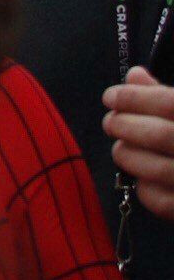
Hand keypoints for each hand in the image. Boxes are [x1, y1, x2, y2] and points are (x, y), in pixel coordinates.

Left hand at [109, 69, 173, 219]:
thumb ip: (168, 96)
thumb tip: (135, 76)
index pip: (170, 103)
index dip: (134, 98)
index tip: (111, 97)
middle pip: (161, 135)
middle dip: (125, 126)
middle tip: (111, 122)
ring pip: (159, 170)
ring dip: (129, 156)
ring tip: (121, 149)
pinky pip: (165, 203)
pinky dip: (145, 189)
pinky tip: (143, 179)